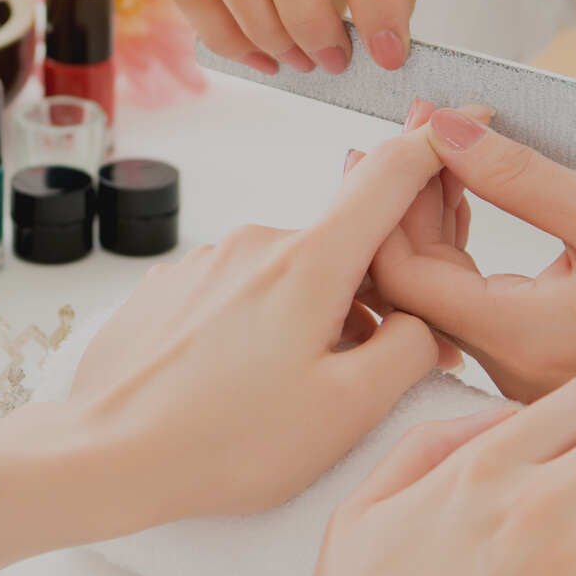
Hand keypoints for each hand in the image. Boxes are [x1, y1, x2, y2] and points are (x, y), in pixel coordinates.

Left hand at [57, 130, 454, 530]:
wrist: (106, 456)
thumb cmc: (227, 442)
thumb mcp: (348, 410)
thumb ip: (411, 351)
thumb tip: (426, 322)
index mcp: (309, 262)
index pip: (389, 175)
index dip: (436, 146)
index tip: (468, 120)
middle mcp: (256, 242)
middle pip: (341, 250)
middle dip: (365, 302)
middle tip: (356, 382)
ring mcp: (206, 261)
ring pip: (288, 278)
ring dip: (307, 322)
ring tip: (283, 401)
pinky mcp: (171, 288)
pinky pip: (237, 295)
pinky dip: (256, 330)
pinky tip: (236, 389)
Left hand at [368, 106, 575, 442]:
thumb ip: (516, 172)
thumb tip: (442, 128)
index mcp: (517, 338)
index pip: (400, 269)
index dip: (392, 188)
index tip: (417, 126)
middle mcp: (507, 373)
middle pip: (410, 285)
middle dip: (402, 201)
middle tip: (418, 129)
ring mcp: (522, 380)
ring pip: (438, 299)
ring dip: (431, 225)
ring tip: (445, 154)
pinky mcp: (542, 372)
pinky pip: (473, 313)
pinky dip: (463, 256)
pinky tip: (474, 207)